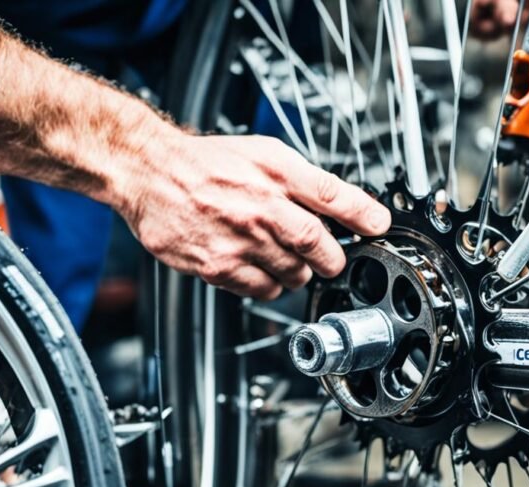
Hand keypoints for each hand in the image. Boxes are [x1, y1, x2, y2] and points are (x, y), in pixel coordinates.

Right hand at [117, 133, 390, 299]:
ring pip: (294, 274)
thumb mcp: (264, 154)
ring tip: (284, 257)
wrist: (150, 171)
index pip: (332, 195)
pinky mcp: (218, 265)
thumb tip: (344, 206)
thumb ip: (304, 181)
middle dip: (331, 257)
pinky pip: (262, 290)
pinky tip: (259, 266)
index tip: (378, 226)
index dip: (363, 215)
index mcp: (276, 172)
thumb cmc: (208, 163)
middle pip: (318, 245)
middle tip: (327, 256)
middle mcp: (260, 205)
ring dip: (299, 273)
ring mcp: (239, 238)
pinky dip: (269, 285)